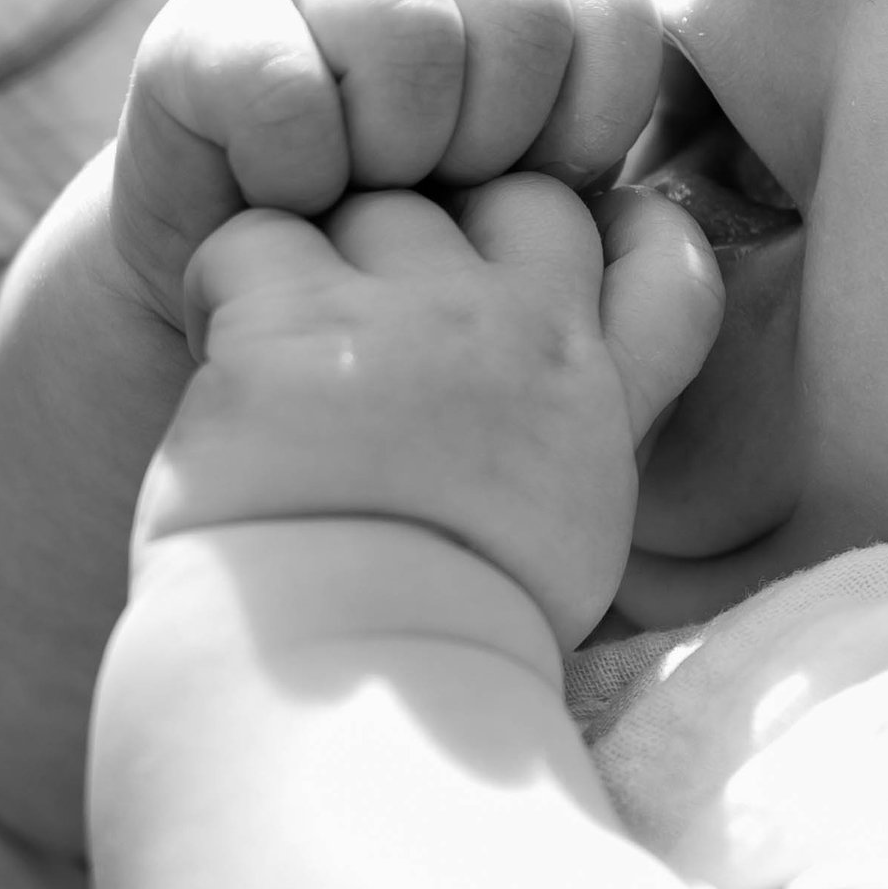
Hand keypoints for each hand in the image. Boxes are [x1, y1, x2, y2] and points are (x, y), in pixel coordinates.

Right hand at [109, 0, 661, 330]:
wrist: (232, 298)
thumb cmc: (405, 257)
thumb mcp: (519, 210)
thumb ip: (591, 176)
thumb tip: (656, 211)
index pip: (617, 16)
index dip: (590, 128)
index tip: (539, 193)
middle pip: (523, 14)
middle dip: (495, 144)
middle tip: (444, 203)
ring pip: (411, 35)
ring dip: (399, 154)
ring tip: (368, 203)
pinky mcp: (202, 26)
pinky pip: (286, 90)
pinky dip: (301, 175)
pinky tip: (291, 203)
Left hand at [136, 176, 723, 643]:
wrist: (345, 695)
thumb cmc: (451, 643)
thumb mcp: (576, 535)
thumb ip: (586, 435)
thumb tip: (570, 402)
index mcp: (595, 391)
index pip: (665, 254)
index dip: (621, 230)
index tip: (554, 267)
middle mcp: (522, 330)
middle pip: (512, 193)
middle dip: (457, 225)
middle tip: (389, 304)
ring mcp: (410, 316)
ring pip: (379, 204)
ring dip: (333, 255)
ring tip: (291, 345)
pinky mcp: (293, 323)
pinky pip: (252, 240)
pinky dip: (230, 282)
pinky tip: (222, 349)